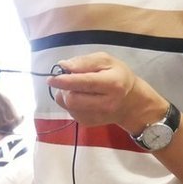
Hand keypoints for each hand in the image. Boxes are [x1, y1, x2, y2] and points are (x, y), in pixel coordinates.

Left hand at [47, 53, 161, 131]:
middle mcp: (106, 103)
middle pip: (72, 99)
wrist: (130, 102)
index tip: (51, 78)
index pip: (84, 83)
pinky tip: (81, 97)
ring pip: (68, 106)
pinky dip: (70, 102)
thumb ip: (85, 61)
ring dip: (66, 94)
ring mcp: (97, 116)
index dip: (65, 81)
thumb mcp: (106, 61)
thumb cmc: (118, 76)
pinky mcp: (89, 123)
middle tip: (67, 79)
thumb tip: (63, 65)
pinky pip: (70, 112)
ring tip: (77, 88)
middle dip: (64, 88)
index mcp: (113, 84)